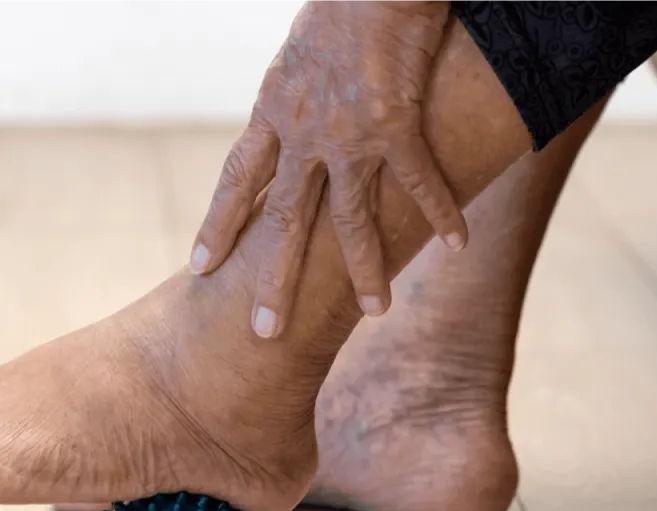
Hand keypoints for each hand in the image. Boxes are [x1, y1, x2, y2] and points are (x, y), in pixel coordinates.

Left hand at [189, 0, 464, 338]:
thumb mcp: (300, 52)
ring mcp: (346, 134)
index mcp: (274, 110)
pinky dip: (440, 213)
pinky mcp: (394, 123)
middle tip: (263, 332)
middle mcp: (302, 132)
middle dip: (272, 280)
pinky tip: (456, 243)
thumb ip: (298, 91)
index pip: (236, 179)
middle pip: (282, 221)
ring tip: (375, 313)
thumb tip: (301, 107)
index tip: (200, 266)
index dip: (220, 225)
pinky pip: (417, 182)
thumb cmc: (342, 1)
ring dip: (364, 269)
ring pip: (349, 220)